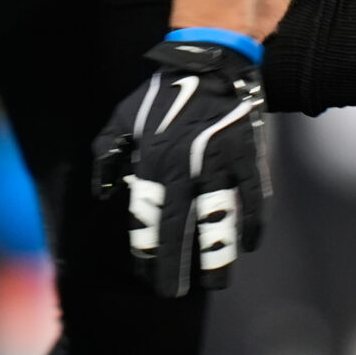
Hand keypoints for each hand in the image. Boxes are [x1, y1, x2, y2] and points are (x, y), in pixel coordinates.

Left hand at [92, 39, 268, 296]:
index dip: (147, 250)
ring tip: (216, 282)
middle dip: (177, 265)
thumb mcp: (122, 119)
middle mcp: (187, 168)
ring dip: (219, 254)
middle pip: (182, 227)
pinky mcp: (249, 157)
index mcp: (155, 161)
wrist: (212, 61)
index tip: (147, 274)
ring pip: (220, 219)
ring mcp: (221, 163)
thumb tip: (101, 193)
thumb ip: (107, 156)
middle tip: (174, 293)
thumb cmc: (162, 94)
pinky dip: (253, 223)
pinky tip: (251, 245)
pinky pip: (254, 198)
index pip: (148, 218)